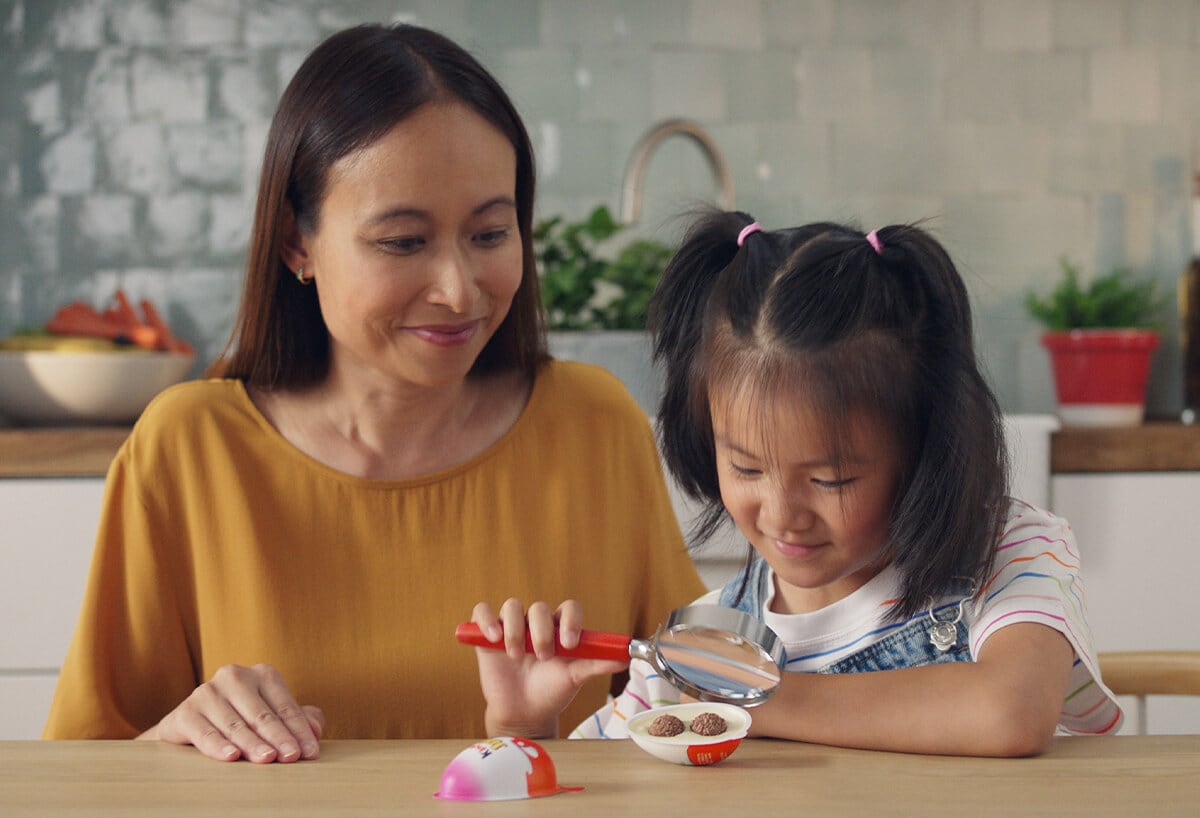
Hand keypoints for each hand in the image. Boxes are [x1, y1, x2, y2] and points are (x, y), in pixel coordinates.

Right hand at [139, 663, 324, 762]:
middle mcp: (234, 677)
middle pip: (262, 714)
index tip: (310, 752)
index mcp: (261, 674)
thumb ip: (299, 720)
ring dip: (253, 743)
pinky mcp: (186, 712)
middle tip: (291, 757)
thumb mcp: (272, 715)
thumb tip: (316, 731)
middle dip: (279, 737)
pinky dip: (218, 745)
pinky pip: (205, 732)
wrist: (191, 725)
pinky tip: (231, 756)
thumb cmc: (242, 719)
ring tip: (267, 759)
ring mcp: (207, 692)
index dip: (299, 731)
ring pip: (236, 724)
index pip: (286, 706)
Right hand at [471, 598, 627, 737]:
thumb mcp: (574, 678)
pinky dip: (486, 620)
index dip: (570, 620)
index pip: (568, 608)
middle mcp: (536, 624)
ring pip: (512, 606)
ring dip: (514, 628)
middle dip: (541, 630)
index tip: (570, 643)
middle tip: (543, 655)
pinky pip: (482, 611)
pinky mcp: (486, 635)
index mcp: (561, 629)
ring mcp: (511, 628)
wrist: (523, 714)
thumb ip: (596, 665)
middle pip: (538, 608)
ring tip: (516, 654)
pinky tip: (494, 638)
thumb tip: (624, 658)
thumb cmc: (551, 693)